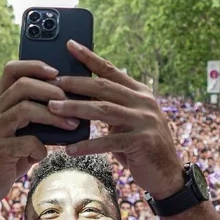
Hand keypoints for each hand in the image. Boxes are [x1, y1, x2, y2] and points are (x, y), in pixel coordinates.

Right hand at [0, 61, 72, 204]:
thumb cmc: (5, 160)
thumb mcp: (17, 135)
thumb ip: (33, 122)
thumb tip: (66, 111)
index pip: (11, 70)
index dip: (35, 66)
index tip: (56, 72)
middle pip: (22, 85)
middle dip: (51, 90)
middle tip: (70, 101)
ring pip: (24, 110)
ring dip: (53, 117)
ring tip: (71, 125)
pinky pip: (26, 142)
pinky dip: (41, 149)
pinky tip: (42, 155)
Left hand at [47, 41, 183, 199]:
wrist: (167, 174)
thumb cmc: (141, 147)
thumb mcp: (128, 122)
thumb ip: (111, 108)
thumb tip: (79, 100)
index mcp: (140, 93)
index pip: (111, 70)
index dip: (89, 57)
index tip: (70, 45)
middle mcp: (144, 102)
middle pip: (103, 87)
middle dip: (75, 84)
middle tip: (51, 83)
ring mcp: (144, 120)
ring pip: (103, 110)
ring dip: (75, 108)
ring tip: (53, 109)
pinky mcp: (142, 141)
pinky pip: (108, 141)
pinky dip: (88, 144)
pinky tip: (71, 149)